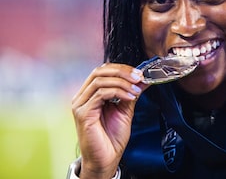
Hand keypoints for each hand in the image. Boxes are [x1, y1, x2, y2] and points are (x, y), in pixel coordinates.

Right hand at [72, 63, 149, 178]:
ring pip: (100, 80)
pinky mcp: (83, 113)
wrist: (106, 158)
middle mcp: (82, 97)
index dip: (121, 68)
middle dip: (122, 71)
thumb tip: (142, 79)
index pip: (103, 70)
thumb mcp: (125, 109)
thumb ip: (131, 93)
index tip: (139, 73)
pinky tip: (130, 97)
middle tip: (138, 77)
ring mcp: (80, 104)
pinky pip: (100, 94)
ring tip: (136, 90)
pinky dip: (118, 92)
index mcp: (90, 94)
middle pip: (99, 71)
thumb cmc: (112, 137)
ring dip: (122, 82)